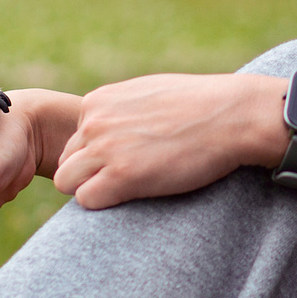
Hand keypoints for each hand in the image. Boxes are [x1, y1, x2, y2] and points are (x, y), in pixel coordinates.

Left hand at [51, 73, 284, 209]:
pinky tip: (132, 197)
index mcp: (98, 102)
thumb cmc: (200, 105)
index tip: (124, 160)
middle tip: (122, 181)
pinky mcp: (121, 176)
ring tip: (126, 191)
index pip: (74, 139)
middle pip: (65, 161)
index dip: (94, 155)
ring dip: (90, 190)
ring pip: (67, 182)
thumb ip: (121, 110)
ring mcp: (105, 149)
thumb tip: (114, 128)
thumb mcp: (148, 93)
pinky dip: (104, 203)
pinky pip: (86, 200)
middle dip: (87, 174)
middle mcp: (94, 123)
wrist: (231, 116)